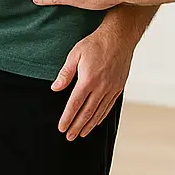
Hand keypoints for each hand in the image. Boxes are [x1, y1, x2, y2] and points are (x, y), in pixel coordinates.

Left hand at [50, 21, 134, 138]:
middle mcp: (101, 87)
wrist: (119, 37)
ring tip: (81, 134)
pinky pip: (109, 106)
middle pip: (87, 112)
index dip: (67, 118)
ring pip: (99, 112)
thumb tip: (55, 88)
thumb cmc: (96, 43)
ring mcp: (111, 88)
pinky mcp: (119, 87)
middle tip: (69, 137)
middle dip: (77, 126)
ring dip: (89, 125)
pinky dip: (101, 116)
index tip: (61, 128)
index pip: (75, 104)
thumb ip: (65, 73)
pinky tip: (96, 122)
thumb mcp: (75, 54)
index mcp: (88, 80)